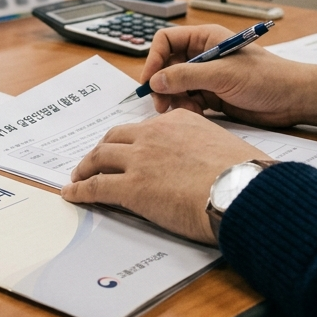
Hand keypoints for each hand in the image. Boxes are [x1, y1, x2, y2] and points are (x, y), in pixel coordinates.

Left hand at [62, 109, 269, 243]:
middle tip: (95, 160)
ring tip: (79, 176)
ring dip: (85, 167)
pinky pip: (96, 186)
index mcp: (178, 121)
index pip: (145, 128)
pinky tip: (72, 194)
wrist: (241, 191)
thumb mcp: (224, 147)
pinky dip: (80, 190)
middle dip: (102, 149)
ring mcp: (139, 159)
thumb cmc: (244, 175)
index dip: (131, 140)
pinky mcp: (130, 187)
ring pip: (100, 158)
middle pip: (115, 137)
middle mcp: (154, 134)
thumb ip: (206, 149)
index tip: (126, 148)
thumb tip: (210, 166)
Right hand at [140, 25, 316, 127]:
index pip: (167, 41)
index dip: (154, 58)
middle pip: (167, 66)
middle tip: (161, 104)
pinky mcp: (213, 95)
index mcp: (205, 39)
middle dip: (162, 84)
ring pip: (175, 86)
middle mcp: (203, 55)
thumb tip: (155, 81)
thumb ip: (186, 77)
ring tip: (186, 111)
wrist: (293, 100)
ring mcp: (207, 76)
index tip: (150, 80)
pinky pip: (188, 100)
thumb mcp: (222, 75)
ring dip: (174, 99)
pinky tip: (197, 114)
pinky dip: (187, 108)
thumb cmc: (266, 78)